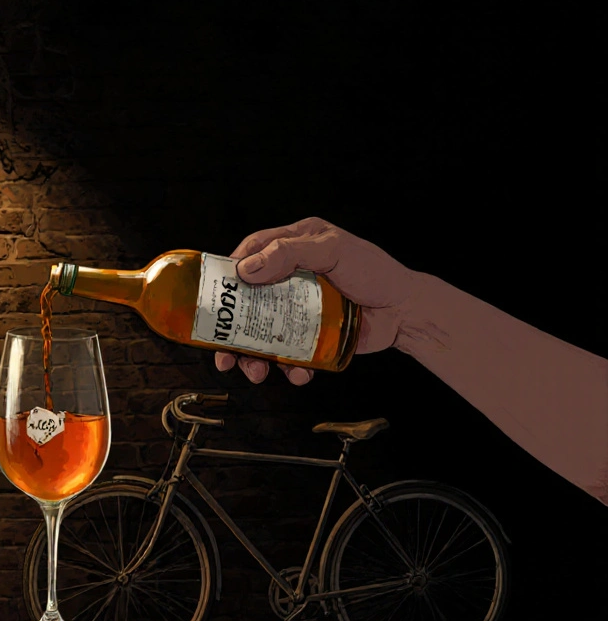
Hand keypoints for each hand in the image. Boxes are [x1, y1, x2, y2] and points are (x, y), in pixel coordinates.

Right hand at [214, 217, 417, 384]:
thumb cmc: (375, 272)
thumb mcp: (333, 251)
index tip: (216, 297)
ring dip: (252, 357)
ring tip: (257, 372)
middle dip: (230, 331)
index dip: (229, 275)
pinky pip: (287, 352)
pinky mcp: (309, 335)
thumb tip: (247, 270)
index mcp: (293, 246)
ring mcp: (297, 308)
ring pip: (260, 333)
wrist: (405, 312)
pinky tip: (296, 374)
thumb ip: (291, 253)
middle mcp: (289, 277)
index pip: (249, 254)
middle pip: (246, 301)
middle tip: (224, 354)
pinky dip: (287, 367)